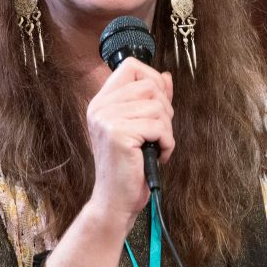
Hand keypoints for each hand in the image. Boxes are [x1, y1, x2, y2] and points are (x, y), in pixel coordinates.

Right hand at [85, 57, 173, 230]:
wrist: (116, 200)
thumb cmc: (130, 166)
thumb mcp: (142, 127)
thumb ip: (152, 100)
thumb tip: (166, 76)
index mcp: (102, 102)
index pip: (130, 66)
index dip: (152, 80)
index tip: (158, 104)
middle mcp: (100, 106)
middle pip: (150, 85)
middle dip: (165, 110)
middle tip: (157, 134)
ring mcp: (106, 119)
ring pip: (157, 107)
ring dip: (166, 130)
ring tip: (155, 147)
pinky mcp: (117, 133)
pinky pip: (158, 126)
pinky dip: (166, 143)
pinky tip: (155, 155)